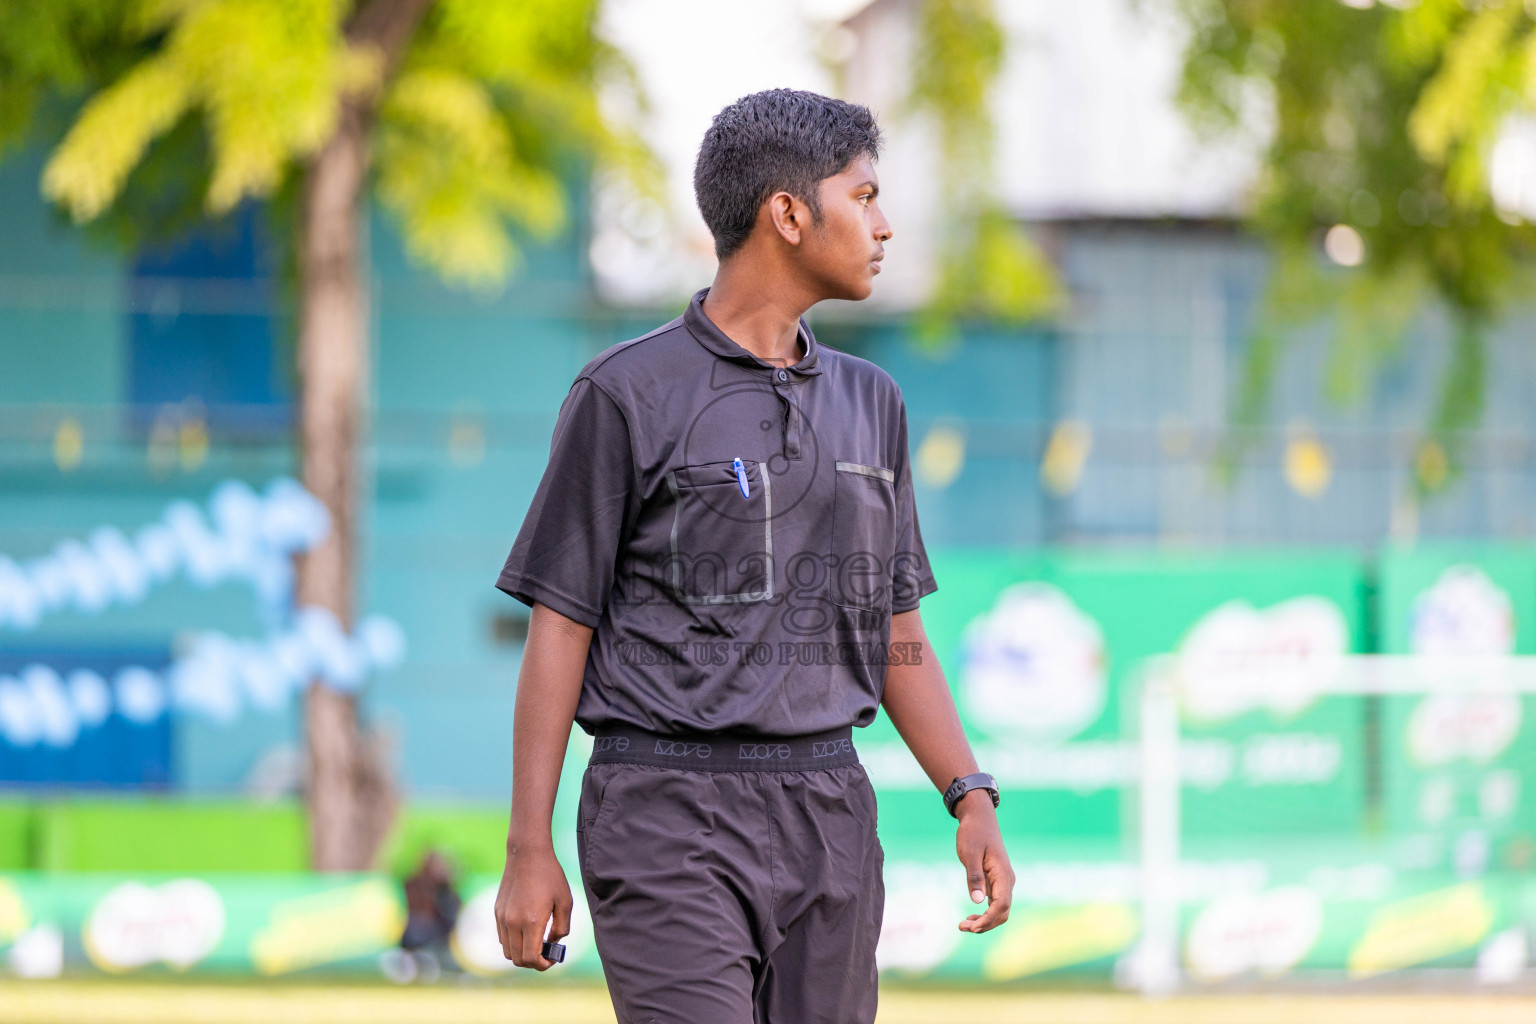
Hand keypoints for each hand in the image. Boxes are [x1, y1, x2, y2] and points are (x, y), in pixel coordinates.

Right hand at [493, 838, 572, 969]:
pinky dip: (513, 942)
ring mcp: (502, 918)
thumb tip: (552, 944)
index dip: (543, 965)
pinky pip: (502, 937)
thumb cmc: (550, 876)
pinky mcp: (497, 912)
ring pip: (507, 951)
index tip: (552, 959)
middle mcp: (513, 923)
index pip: (531, 958)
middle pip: (517, 960)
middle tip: (546, 954)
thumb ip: (562, 928)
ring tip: (536, 943)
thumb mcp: (566, 902)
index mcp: (532, 921)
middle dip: (533, 963)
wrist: (528, 854)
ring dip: (521, 954)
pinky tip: (526, 931)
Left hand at [954, 792, 1013, 932]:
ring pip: (1000, 910)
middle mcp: (1007, 880)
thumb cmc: (973, 833)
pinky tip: (971, 917)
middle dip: (985, 924)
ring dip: (985, 921)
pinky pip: (995, 903)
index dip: (988, 920)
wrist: (979, 818)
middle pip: (1002, 912)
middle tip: (962, 927)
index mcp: (1002, 874)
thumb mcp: (969, 853)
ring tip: (964, 925)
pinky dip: (985, 913)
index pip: (1001, 905)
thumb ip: (974, 877)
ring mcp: (1003, 881)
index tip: (972, 927)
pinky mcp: (997, 881)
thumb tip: (978, 902)